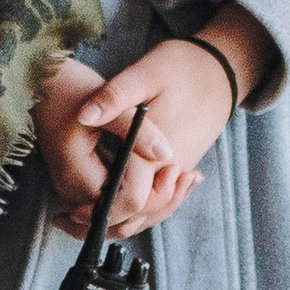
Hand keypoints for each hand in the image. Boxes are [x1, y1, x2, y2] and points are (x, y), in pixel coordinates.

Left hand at [35, 9, 271, 239]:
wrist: (222, 70)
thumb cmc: (183, 67)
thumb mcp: (146, 73)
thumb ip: (115, 96)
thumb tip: (84, 115)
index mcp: (158, 153)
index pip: (130, 200)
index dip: (98, 212)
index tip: (70, 212)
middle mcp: (170, 169)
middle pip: (138, 215)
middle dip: (103, 222)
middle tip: (67, 219)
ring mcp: (177, 171)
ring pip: (147, 211)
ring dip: (115, 216)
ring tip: (81, 214)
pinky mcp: (178, 167)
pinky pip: (155, 197)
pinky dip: (132, 205)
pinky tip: (109, 198)